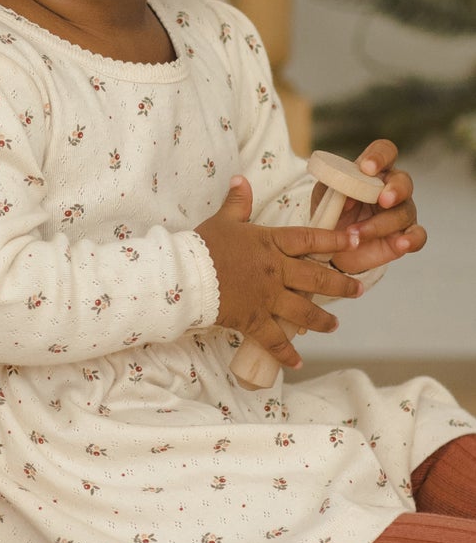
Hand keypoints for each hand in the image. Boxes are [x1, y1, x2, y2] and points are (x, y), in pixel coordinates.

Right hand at [196, 176, 363, 371]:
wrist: (185, 275)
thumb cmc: (204, 245)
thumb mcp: (222, 220)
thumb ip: (237, 202)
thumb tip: (240, 180)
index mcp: (270, 244)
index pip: (310, 239)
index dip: (335, 240)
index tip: (356, 240)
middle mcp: (276, 271)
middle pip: (317, 279)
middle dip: (341, 285)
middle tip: (358, 290)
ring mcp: (267, 297)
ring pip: (304, 312)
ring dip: (322, 320)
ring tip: (334, 325)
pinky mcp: (254, 320)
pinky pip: (274, 340)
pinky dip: (285, 353)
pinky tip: (296, 362)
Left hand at [323, 138, 425, 277]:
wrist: (332, 246)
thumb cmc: (331, 213)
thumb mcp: (324, 196)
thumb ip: (333, 189)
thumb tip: (347, 196)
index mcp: (373, 173)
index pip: (384, 152)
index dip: (379, 156)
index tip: (367, 167)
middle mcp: (391, 189)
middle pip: (403, 181)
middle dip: (395, 189)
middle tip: (383, 200)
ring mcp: (401, 213)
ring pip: (404, 212)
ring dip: (379, 224)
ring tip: (356, 234)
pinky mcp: (404, 236)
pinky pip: (418, 236)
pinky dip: (412, 239)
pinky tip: (401, 244)